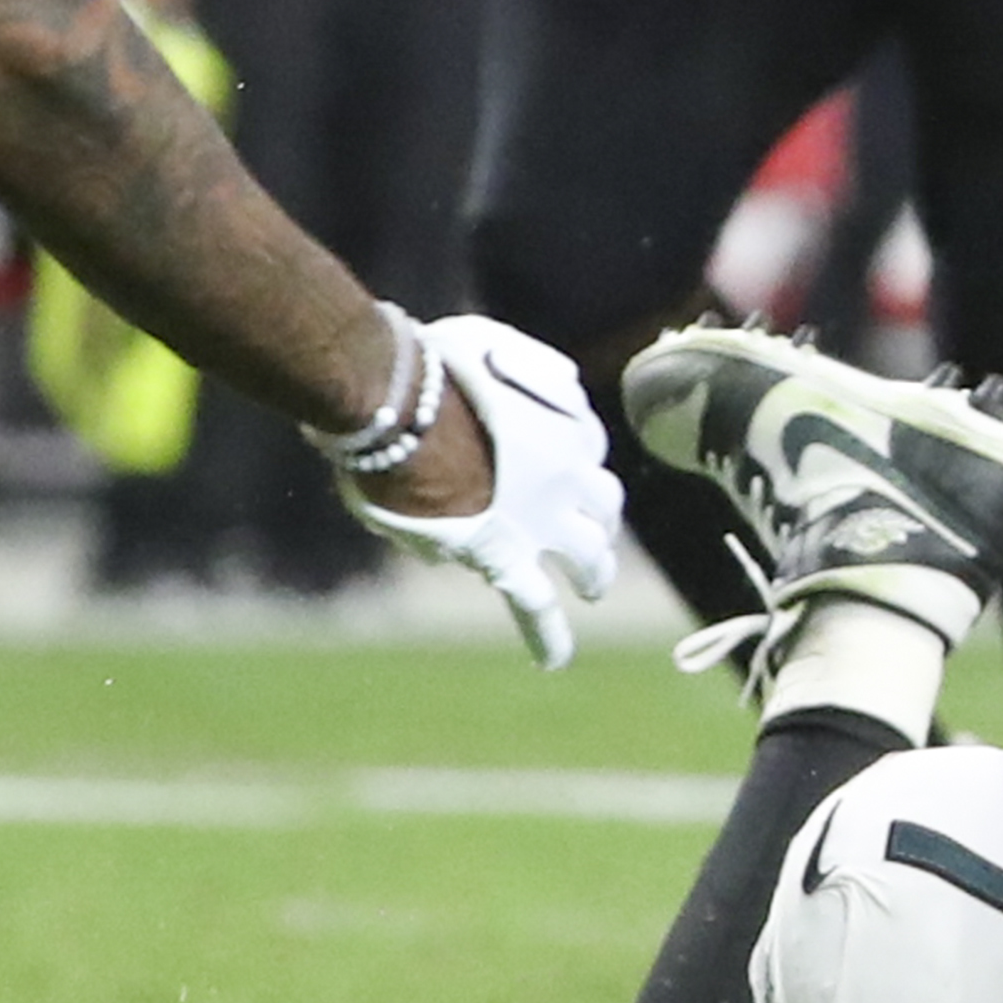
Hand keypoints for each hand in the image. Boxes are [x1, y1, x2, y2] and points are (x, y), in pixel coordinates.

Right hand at [339, 311, 622, 665]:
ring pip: (588, 556)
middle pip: (603, 503)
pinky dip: (548, 635)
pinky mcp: (503, 553)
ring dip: (593, 573)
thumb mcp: (491, 343)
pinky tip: (556, 659)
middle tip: (593, 535)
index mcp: (565, 418)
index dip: (567, 458)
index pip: (584, 447)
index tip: (546, 464)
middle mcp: (568, 472)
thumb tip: (556, 393)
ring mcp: (541, 517)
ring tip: (592, 589)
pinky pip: (535, 604)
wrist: (400, 405)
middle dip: (600, 518)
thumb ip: (525, 366)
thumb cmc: (430, 366)